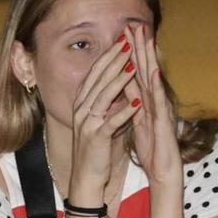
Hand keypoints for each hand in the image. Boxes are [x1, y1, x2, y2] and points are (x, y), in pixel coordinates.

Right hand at [65, 33, 143, 202]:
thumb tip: (121, 82)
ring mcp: (87, 124)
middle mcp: (81, 110)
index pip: (95, 74)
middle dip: (114, 61)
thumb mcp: (102, 119)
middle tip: (128, 43)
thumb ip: (109, 101)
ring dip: (118, 80)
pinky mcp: (96, 138)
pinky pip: (110, 121)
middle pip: (98, 80)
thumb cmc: (97, 149)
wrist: (86, 177)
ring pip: (103, 96)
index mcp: (83, 104)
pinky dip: (123, 111)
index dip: (108, 56)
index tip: (122, 40)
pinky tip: (136, 102)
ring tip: (133, 65)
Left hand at [127, 23, 181, 188]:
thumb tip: (124, 82)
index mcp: (146, 100)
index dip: (131, 52)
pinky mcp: (163, 123)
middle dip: (140, 47)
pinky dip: (154, 86)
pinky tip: (152, 72)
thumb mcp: (137, 119)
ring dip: (151, 59)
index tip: (125, 31)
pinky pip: (157, 102)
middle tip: (135, 24)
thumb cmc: (152, 147)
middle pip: (146, 69)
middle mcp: (155, 101)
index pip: (137, 71)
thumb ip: (133, 100)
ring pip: (154, 81)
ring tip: (147, 39)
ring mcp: (161, 110)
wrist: (162, 170)